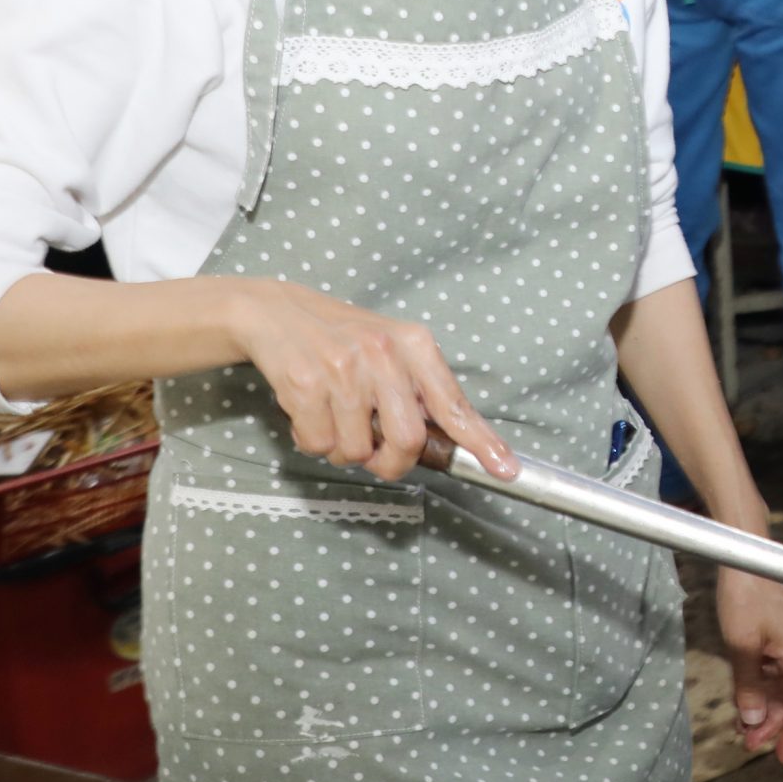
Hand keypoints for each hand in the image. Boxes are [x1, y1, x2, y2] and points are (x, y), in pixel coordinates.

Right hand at [222, 277, 515, 481]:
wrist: (277, 313)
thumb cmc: (343, 340)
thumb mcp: (393, 350)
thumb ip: (422, 390)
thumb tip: (454, 442)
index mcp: (414, 345)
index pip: (455, 403)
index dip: (481, 441)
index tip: (505, 468)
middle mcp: (384, 354)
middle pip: (407, 441)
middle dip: (390, 463)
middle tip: (376, 454)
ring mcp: (343, 369)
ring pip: (356, 451)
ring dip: (343, 449)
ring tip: (334, 416)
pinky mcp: (305, 384)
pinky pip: (318, 444)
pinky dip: (312, 440)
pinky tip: (309, 411)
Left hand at [717, 571, 782, 760]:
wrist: (745, 554)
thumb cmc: (744, 597)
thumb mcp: (741, 646)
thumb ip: (748, 687)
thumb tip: (755, 722)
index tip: (779, 758)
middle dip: (770, 723)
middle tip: (746, 745)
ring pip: (777, 682)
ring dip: (761, 706)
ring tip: (741, 727)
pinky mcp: (776, 628)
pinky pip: (769, 666)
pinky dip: (757, 685)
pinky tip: (743, 696)